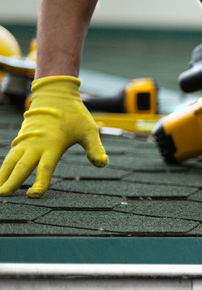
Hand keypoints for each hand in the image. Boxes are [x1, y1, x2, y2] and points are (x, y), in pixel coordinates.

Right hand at [0, 76, 107, 197]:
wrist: (55, 94)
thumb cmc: (74, 114)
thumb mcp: (89, 130)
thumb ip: (95, 148)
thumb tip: (102, 164)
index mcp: (53, 145)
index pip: (45, 168)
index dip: (40, 183)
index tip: (33, 195)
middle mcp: (36, 144)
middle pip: (22, 166)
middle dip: (13, 181)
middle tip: (4, 195)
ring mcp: (27, 141)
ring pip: (12, 160)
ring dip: (3, 174)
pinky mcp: (22, 138)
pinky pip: (11, 154)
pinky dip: (5, 165)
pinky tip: (1, 176)